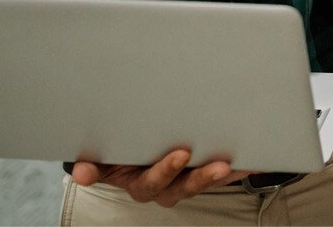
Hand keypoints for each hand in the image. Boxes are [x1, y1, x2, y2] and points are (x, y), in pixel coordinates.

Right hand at [70, 149, 248, 206]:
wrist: (135, 146)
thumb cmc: (120, 150)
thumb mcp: (104, 157)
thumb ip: (95, 164)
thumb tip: (81, 173)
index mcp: (140, 181)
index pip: (150, 183)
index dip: (163, 172)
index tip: (180, 156)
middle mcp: (164, 186)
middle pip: (181, 187)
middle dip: (196, 176)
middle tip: (207, 161)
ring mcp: (185, 180)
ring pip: (202, 182)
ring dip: (216, 175)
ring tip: (230, 164)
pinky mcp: (204, 172)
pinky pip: (222, 174)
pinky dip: (238, 168)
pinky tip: (251, 159)